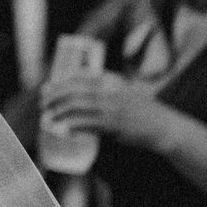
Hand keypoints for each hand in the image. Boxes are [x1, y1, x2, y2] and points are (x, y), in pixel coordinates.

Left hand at [42, 71, 171, 150]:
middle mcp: (110, 91)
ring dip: (60, 112)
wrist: (162, 125)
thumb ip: (105, 87)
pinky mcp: (113, 126)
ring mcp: (111, 109)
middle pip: (73, 91)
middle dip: (54, 97)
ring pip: (77, 108)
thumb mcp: (124, 90)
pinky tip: (65, 130)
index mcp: (112, 81)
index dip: (59, 82)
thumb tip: (79, 90)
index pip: (79, 76)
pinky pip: (87, 125)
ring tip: (49, 117)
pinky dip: (73, 127)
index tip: (47, 87)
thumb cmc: (142, 109)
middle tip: (43, 103)